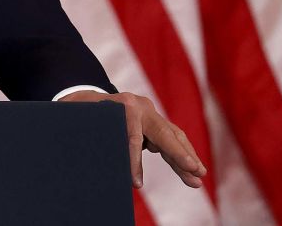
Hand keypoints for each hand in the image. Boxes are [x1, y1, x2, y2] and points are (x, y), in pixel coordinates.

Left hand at [59, 90, 206, 188]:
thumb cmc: (83, 111)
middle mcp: (142, 107)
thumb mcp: (83, 119)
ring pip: (173, 137)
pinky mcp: (154, 123)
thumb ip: (94, 135)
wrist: (87, 98)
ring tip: (199, 177)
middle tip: (195, 171)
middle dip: (180, 155)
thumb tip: (100, 164)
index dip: (134, 161)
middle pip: (164, 133)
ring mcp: (151, 114)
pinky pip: (171, 140)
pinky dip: (181, 156)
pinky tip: (191, 171)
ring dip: (187, 158)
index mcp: (124, 105)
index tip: (135, 183)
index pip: (133, 137)